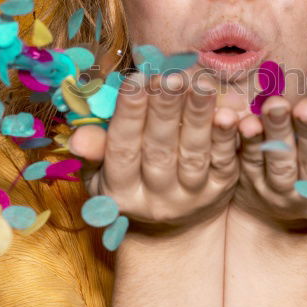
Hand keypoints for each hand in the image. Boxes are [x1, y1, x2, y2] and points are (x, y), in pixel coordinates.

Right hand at [67, 72, 240, 235]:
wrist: (171, 230)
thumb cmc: (130, 184)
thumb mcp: (102, 175)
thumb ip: (95, 153)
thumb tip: (78, 137)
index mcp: (121, 193)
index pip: (122, 150)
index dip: (129, 115)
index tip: (135, 80)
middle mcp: (156, 200)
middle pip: (159, 151)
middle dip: (165, 110)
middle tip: (170, 76)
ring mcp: (190, 197)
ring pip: (193, 155)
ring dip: (198, 117)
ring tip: (199, 83)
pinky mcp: (220, 192)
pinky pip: (224, 162)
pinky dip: (227, 137)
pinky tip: (228, 112)